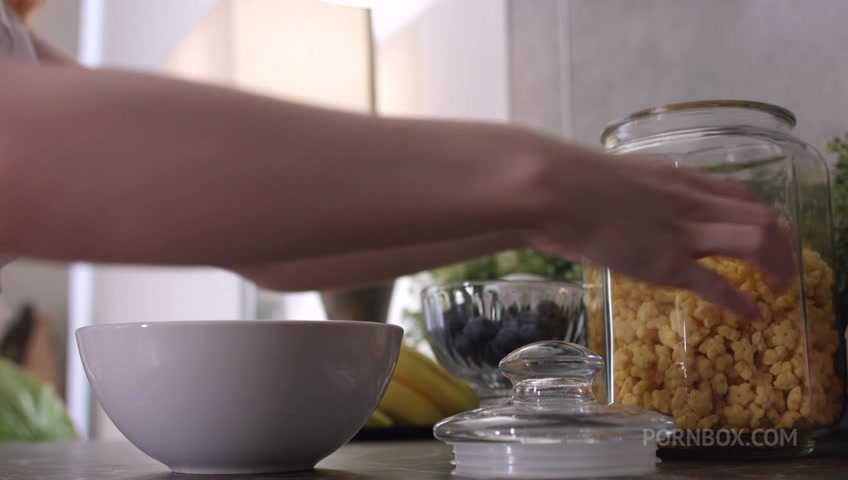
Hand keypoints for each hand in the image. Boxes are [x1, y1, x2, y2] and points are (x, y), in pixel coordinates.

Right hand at [526, 144, 795, 318]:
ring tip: (779, 285)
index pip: (737, 193)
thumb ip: (628, 195)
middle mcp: (691, 201)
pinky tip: (752, 314)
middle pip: (758, 215)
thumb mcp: (614, 179)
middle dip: (781, 242)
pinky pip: (716, 284)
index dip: (760, 213)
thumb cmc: (568, 183)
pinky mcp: (667, 263)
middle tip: (782, 264)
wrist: (556, 190)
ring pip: (754, 241)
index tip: (766, 229)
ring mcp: (682, 232)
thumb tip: (618, 208)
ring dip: (775, 264)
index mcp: (678, 180)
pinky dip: (740, 301)